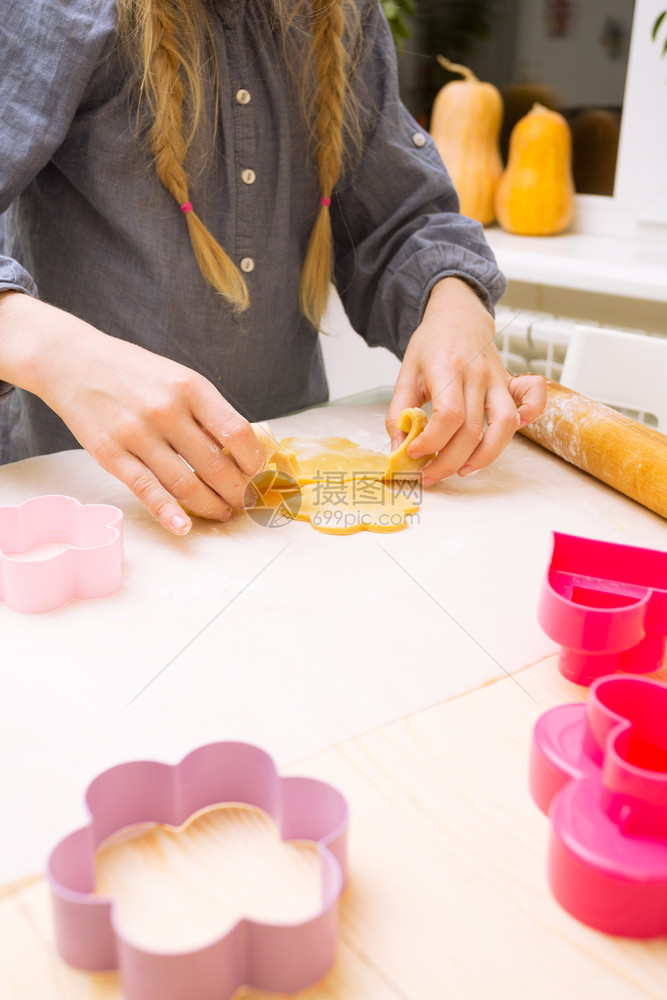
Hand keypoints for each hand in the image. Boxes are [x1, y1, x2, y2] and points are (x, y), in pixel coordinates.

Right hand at [0, 294, 263, 533]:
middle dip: (238, 492)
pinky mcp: (111, 455)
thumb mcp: (179, 379)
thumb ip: (208, 412)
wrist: (73, 361)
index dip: (254, 462)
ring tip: (222, 513)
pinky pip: (147, 491)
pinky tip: (184, 528)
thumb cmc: (134, 373)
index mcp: (190, 388)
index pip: (238, 434)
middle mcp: (166, 410)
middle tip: (245, 503)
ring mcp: (137, 434)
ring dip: (211, 506)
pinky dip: (169, 514)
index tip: (258, 474)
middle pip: (217, 466)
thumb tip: (244, 453)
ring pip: (186, 485)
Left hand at [386, 277, 545, 484]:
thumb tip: (398, 446)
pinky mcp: (511, 384)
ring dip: (485, 457)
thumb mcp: (406, 372)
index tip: (414, 453)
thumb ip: (399, 410)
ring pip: (504, 426)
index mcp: (448, 368)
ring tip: (462, 470)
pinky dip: (528, 420)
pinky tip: (503, 438)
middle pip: (472, 431)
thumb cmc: (432, 343)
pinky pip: (532, 402)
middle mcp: (478, 375)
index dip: (432, 442)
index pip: (449, 416)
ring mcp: (498, 380)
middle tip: (430, 474)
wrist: (458, 314)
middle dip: (449, 462)